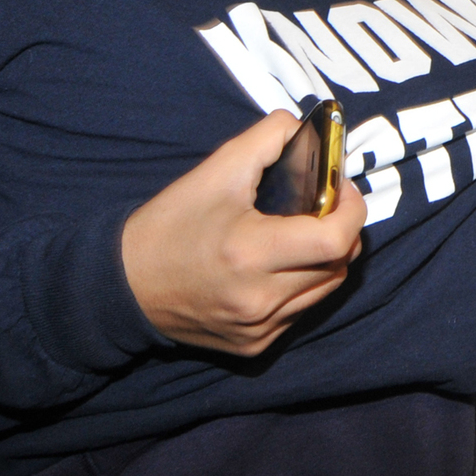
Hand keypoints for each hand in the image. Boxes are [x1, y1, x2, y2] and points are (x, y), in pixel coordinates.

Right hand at [121, 107, 368, 355]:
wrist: (123, 286)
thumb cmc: (169, 225)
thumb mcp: (214, 171)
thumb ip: (266, 139)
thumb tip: (306, 129)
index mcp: (251, 253)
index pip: (336, 239)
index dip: (352, 209)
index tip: (340, 187)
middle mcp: (260, 300)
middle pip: (339, 265)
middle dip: (342, 229)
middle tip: (323, 205)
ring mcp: (259, 329)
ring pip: (326, 290)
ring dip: (326, 258)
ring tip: (301, 233)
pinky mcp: (254, 346)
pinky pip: (300, 311)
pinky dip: (302, 285)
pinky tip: (277, 266)